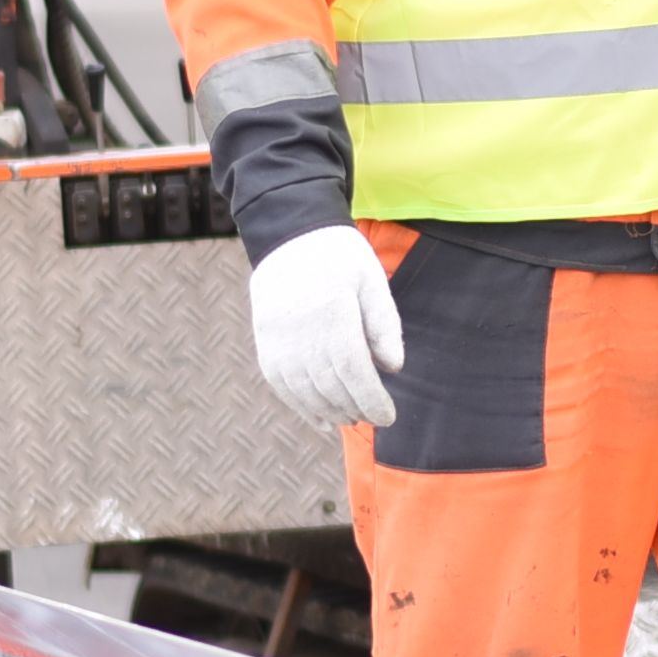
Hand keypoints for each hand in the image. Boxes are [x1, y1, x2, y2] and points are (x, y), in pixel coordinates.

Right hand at [248, 225, 402, 431]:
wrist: (289, 236)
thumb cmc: (339, 257)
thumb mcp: (371, 280)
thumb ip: (384, 324)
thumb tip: (392, 368)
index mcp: (333, 312)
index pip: (354, 371)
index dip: (372, 399)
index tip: (388, 417)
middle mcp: (301, 331)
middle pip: (331, 386)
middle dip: (356, 409)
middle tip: (376, 419)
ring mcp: (278, 341)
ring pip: (306, 392)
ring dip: (331, 412)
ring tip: (352, 418)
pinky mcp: (265, 345)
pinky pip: (283, 387)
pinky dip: (302, 408)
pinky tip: (321, 420)